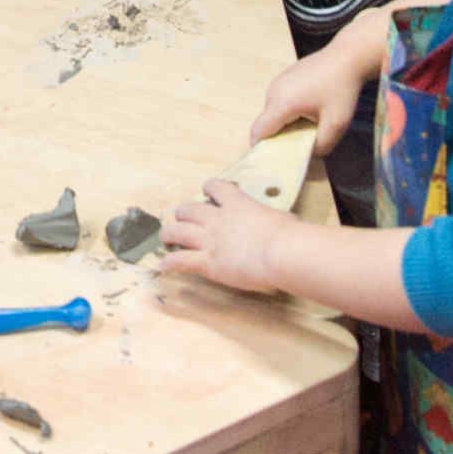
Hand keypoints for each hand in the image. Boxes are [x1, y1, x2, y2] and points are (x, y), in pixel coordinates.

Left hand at [158, 179, 295, 297]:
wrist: (282, 251)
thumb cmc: (289, 234)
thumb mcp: (280, 218)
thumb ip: (270, 219)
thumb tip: (279, 225)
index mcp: (238, 204)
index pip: (216, 187)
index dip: (209, 188)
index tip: (207, 192)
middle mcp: (218, 219)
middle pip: (189, 209)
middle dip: (183, 213)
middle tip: (181, 218)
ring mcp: (210, 240)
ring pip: (178, 232)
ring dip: (169, 233)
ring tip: (165, 237)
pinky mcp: (208, 262)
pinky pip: (181, 260)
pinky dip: (170, 263)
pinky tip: (163, 266)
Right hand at [253, 42, 378, 156]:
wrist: (347, 57)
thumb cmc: (342, 90)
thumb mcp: (337, 124)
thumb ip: (321, 146)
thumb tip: (309, 154)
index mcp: (282, 104)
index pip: (258, 132)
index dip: (262, 149)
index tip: (276, 159)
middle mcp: (273, 92)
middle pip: (266, 124)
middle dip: (279, 137)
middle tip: (301, 143)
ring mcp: (277, 82)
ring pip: (272, 113)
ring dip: (285, 123)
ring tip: (309, 125)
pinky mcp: (283, 77)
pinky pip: (278, 101)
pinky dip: (288, 111)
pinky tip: (310, 109)